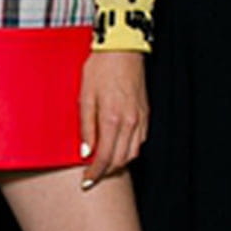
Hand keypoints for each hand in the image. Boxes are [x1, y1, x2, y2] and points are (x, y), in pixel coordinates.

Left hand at [78, 50, 147, 188]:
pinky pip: (139, 141)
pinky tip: (117, 146)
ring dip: (118, 162)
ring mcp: (140, 119)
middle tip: (92, 175)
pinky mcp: (145, 114)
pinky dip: (128, 150)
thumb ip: (85, 127)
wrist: (122, 50)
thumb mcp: (84, 96)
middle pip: (121, 160)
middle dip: (106, 172)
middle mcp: (130, 122)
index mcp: (113, 119)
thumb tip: (85, 152)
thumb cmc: (100, 69)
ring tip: (103, 162)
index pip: (105, 157)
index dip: (96, 173)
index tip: (87, 181)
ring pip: (132, 153)